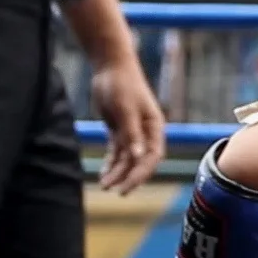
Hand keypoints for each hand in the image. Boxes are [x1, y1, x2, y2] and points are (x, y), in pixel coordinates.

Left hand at [89, 61, 164, 194]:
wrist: (111, 67)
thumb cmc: (122, 85)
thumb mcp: (125, 109)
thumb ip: (131, 133)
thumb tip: (137, 157)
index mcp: (154, 128)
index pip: (152, 157)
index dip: (141, 173)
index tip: (127, 187)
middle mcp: (146, 133)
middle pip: (140, 161)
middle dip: (129, 177)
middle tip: (115, 191)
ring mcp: (132, 131)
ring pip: (127, 158)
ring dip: (117, 172)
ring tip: (103, 185)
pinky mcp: (119, 129)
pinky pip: (117, 151)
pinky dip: (111, 163)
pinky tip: (103, 173)